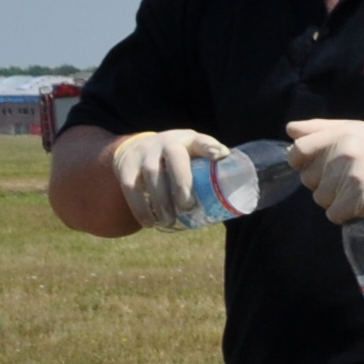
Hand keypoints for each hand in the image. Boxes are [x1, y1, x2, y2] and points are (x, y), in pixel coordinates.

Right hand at [106, 126, 234, 233]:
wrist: (137, 147)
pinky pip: (130, 187)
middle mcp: (165, 142)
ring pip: (151, 176)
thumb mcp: (193, 155)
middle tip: (187, 207)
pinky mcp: (125, 166)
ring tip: (169, 221)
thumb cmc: (177, 157)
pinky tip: (149, 222)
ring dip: (160, 202)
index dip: (208, 147)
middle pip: (174, 160)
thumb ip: (210, 169)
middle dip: (182, 184)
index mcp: (188, 141)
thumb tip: (238, 193)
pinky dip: (140, 207)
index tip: (218, 155)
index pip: (200, 141)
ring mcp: (143, 153)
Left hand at [286, 117, 363, 224]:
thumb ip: (321, 128)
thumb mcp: (355, 130)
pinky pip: (333, 213)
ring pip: (320, 198)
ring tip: (354, 192)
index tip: (312, 166)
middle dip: (322, 183)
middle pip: (308, 178)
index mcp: (340, 133)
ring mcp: (352, 175)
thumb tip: (290, 130)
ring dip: (334, 200)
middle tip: (345, 180)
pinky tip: (358, 204)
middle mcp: (344, 152)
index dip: (299, 161)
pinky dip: (343, 214)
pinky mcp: (359, 197)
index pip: (299, 149)